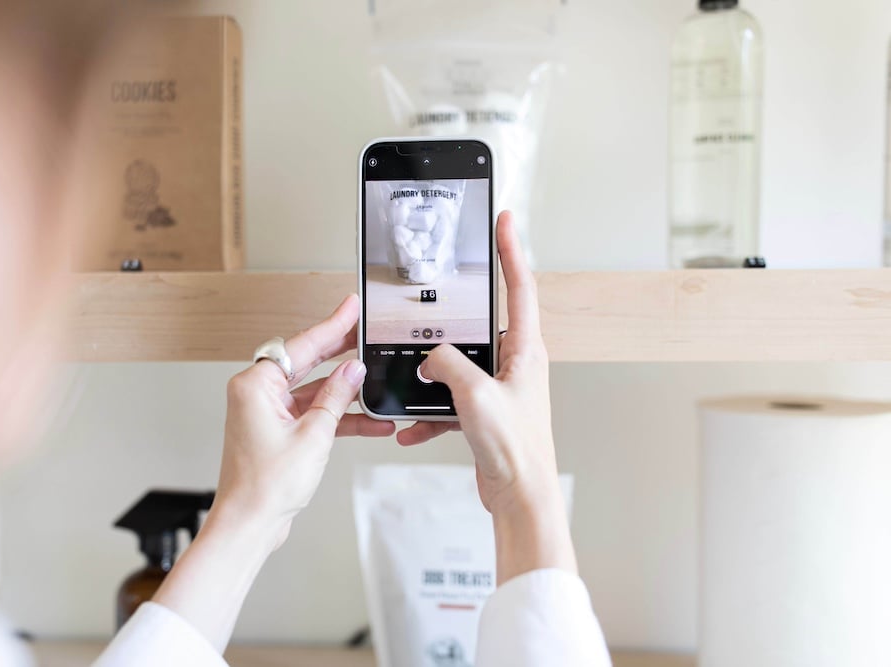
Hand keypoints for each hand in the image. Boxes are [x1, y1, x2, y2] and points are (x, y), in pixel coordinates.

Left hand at [213, 292, 393, 544]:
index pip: (301, 345)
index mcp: (255, 385)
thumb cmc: (265, 486)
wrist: (250, 524)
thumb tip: (354, 370)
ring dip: (345, 392)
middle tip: (366, 331)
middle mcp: (257, 393)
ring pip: (313, 389)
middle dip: (340, 350)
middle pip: (306, 361)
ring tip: (377, 380)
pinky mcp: (277, 430)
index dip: (332, 325)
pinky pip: (312, 412)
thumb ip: (336, 397)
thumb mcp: (314, 435)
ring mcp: (267, 412)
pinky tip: (370, 420)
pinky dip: (337, 417)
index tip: (351, 307)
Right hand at [397, 211, 576, 581]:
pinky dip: (429, 413)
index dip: (510, 249)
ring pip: (458, 365)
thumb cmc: (516, 449)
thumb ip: (447, 364)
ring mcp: (499, 387)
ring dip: (434, 377)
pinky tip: (411, 427)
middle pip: (481, 325)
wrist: (521, 497)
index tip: (504, 220)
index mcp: (525, 350)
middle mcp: (516, 364)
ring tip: (417, 385)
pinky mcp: (484, 411)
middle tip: (433, 307)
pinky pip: (450, 401)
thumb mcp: (476, 395)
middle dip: (452, 323)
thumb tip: (430, 357)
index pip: (519, 285)